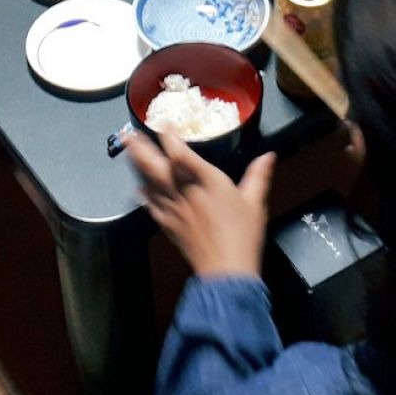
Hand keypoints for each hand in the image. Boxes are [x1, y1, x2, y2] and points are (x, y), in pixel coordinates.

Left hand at [125, 132, 274, 278]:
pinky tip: (138, 187)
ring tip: (127, 151)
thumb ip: (258, 176)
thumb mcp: (254, 202)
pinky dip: (143, 194)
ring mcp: (174, 209)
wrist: (226, 271)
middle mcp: (185, 191)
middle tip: (126, 133)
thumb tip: (268, 156)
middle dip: (141, 148)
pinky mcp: (168, 225)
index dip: (169, 136)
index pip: (182, 153)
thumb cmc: (243, 235)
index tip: (164, 124)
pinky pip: (151, 205)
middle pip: (157, 165)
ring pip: (149, 182)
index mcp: (207, 181)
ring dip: (136, 166)